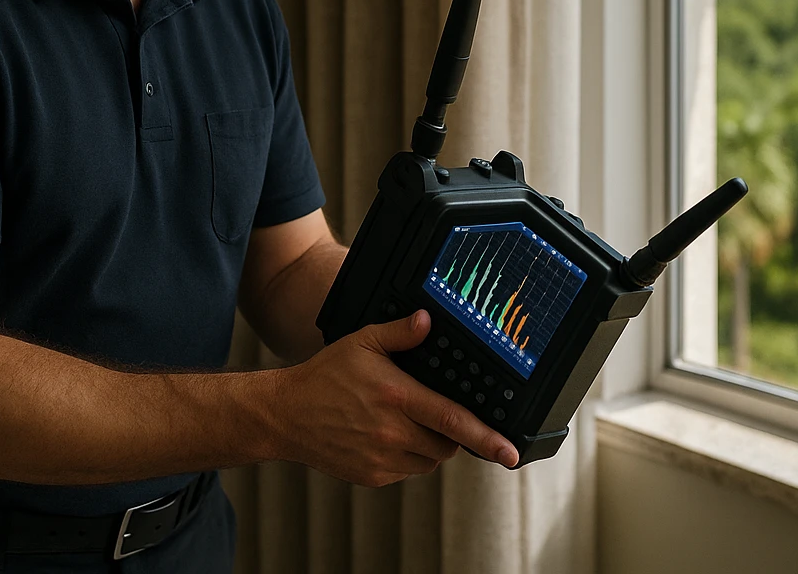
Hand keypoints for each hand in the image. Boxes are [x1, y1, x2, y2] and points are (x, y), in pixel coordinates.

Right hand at [270, 310, 519, 485]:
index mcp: (396, 396)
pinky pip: (406, 471)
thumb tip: (428, 321)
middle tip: (432, 411)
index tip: (511, 451)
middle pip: (447, 443)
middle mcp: (392, 432)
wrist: (286, 415)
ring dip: (430, 445)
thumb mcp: (362, 342)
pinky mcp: (372, 476)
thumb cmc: (325, 376)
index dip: (487, 437)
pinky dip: (407, 457)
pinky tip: (386, 436)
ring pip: (429, 460)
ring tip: (406, 421)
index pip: (453, 420)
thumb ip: (400, 333)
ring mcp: (382, 459)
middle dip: (451, 431)